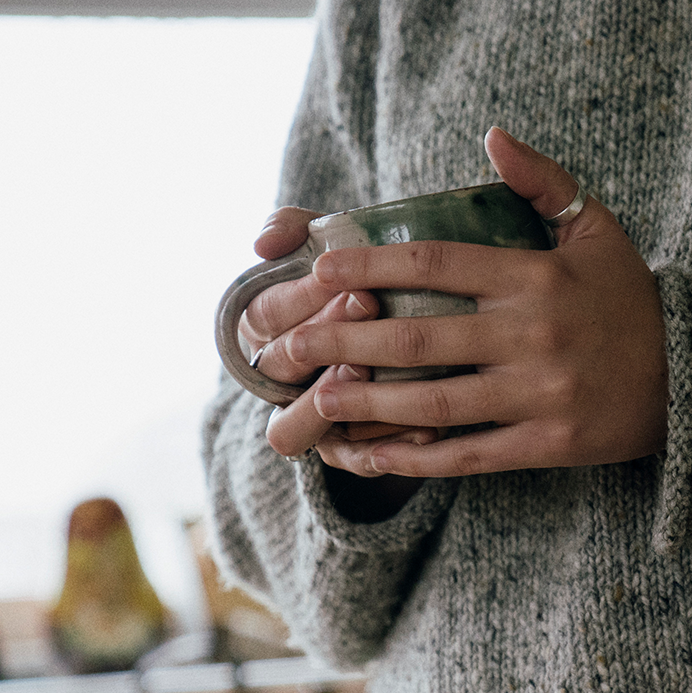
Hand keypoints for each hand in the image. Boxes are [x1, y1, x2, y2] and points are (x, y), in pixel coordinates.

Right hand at [236, 206, 423, 452]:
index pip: (266, 314)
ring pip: (290, 430)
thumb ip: (296, 229)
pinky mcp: (343, 454)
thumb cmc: (362, 279)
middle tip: (370, 306)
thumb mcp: (331, 246)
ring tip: (372, 372)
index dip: (305, 297)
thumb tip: (263, 243)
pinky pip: (352, 462)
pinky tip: (428, 430)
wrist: (414, 336)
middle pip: (280, 367)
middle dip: (325, 336)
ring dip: (329, 400)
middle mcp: (275, 378)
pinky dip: (385, 449)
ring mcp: (306, 421)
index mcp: (264, 326)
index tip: (353, 280)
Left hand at [262, 128, 668, 477]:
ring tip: (314, 401)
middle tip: (287, 345)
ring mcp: (540, 394)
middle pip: (420, 337)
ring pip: (436, 401)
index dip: (370, 265)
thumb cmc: (632, 299)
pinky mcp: (547, 444)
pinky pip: (467, 454)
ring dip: (367, 403)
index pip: (438, 263)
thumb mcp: (598, 229)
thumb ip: (543, 181)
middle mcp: (534, 334)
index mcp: (536, 276)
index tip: (317, 269)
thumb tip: (491, 133)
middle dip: (344, 342)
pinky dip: (413, 457)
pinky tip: (369, 454)